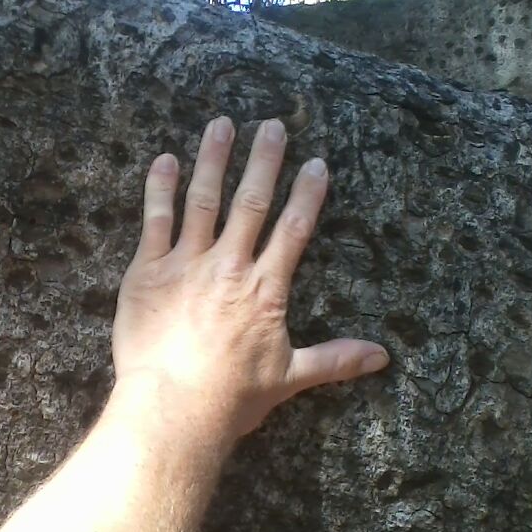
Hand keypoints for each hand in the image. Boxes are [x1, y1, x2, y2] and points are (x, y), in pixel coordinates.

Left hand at [111, 117, 388, 440]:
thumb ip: (334, 359)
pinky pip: (155, 221)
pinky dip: (159, 189)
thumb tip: (382, 356)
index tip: (315, 164)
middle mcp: (230, 265)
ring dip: (213, 160)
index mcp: (265, 288)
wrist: (173, 406)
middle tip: (271, 125)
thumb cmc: (231, 396)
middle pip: (251, 203)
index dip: (306, 195)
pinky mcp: (148, 271)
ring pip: (203, 201)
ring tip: (221, 125)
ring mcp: (187, 263)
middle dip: (263, 161)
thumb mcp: (289, 377)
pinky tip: (164, 160)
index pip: (293, 230)